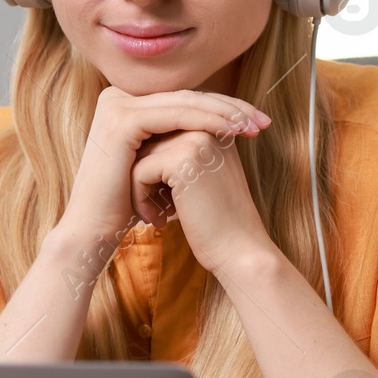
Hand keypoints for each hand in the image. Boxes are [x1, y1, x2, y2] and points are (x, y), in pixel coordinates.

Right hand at [57, 86, 268, 259]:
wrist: (93, 231)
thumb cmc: (128, 206)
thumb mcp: (158, 165)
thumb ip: (179, 139)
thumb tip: (223, 123)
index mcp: (125, 103)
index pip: (183, 99)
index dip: (222, 108)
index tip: (256, 122)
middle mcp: (117, 97)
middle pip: (186, 97)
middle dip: (229, 108)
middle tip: (263, 121)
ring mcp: (117, 105)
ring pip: (184, 103)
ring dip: (225, 113)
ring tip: (253, 127)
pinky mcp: (122, 119)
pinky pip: (175, 115)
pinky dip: (207, 121)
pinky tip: (231, 131)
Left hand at [131, 126, 275, 274]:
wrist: (241, 251)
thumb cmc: (217, 221)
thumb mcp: (202, 177)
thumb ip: (178, 154)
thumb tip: (136, 146)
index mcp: (215, 125)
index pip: (162, 133)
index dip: (156, 168)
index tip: (167, 198)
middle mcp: (207, 125)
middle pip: (148, 141)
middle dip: (146, 176)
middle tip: (159, 208)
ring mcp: (196, 140)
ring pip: (140, 155)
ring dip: (140, 189)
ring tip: (158, 214)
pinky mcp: (182, 160)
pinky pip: (139, 171)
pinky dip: (140, 199)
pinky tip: (159, 220)